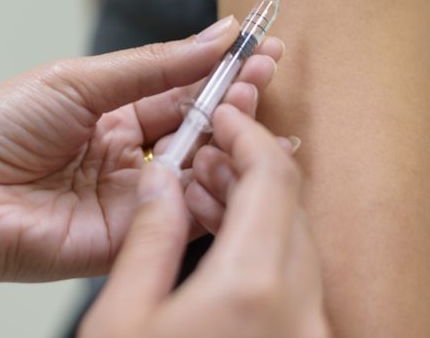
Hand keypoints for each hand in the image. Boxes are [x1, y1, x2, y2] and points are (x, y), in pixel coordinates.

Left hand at [0, 16, 283, 284]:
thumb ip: (154, 66)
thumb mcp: (78, 80)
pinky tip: (228, 162)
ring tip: (250, 113)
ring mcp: (131, 198)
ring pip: (199, 172)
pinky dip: (211, 193)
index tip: (262, 51)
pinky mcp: (129, 238)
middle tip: (264, 78)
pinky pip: (183, 217)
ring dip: (230, 143)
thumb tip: (217, 35)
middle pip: (198, 130)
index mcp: (111, 112)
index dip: (221, 72)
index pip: (181, 90)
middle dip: (236, 103)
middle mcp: (127, 155)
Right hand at [80, 105, 328, 337]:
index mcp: (250, 288)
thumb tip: (159, 179)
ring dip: (256, 207)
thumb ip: (148, 237)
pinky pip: (295, 282)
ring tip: (205, 189)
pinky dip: (264, 249)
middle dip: (248, 166)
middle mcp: (298, 309)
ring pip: (296, 242)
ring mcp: (308, 331)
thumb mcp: (121, 317)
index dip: (247, 132)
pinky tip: (225, 241)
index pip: (273, 178)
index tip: (224, 112)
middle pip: (291, 205)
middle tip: (209, 147)